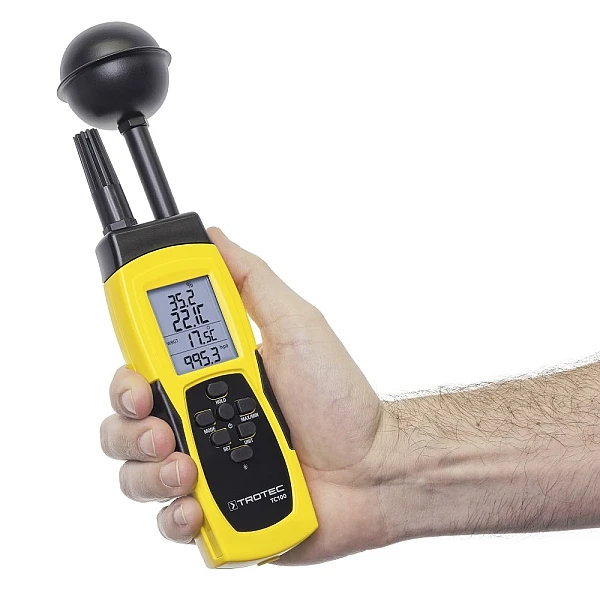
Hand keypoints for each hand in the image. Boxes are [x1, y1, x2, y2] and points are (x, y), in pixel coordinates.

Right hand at [100, 227, 388, 564]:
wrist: (372, 469)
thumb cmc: (338, 398)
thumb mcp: (296, 325)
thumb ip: (251, 282)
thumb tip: (214, 238)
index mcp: (208, 380)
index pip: (143, 374)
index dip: (126, 380)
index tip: (139, 383)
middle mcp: (199, 424)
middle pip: (125, 427)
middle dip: (128, 429)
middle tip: (162, 428)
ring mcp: (205, 472)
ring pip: (136, 476)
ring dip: (148, 474)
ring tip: (189, 469)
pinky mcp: (216, 515)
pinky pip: (169, 521)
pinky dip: (174, 516)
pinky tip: (198, 506)